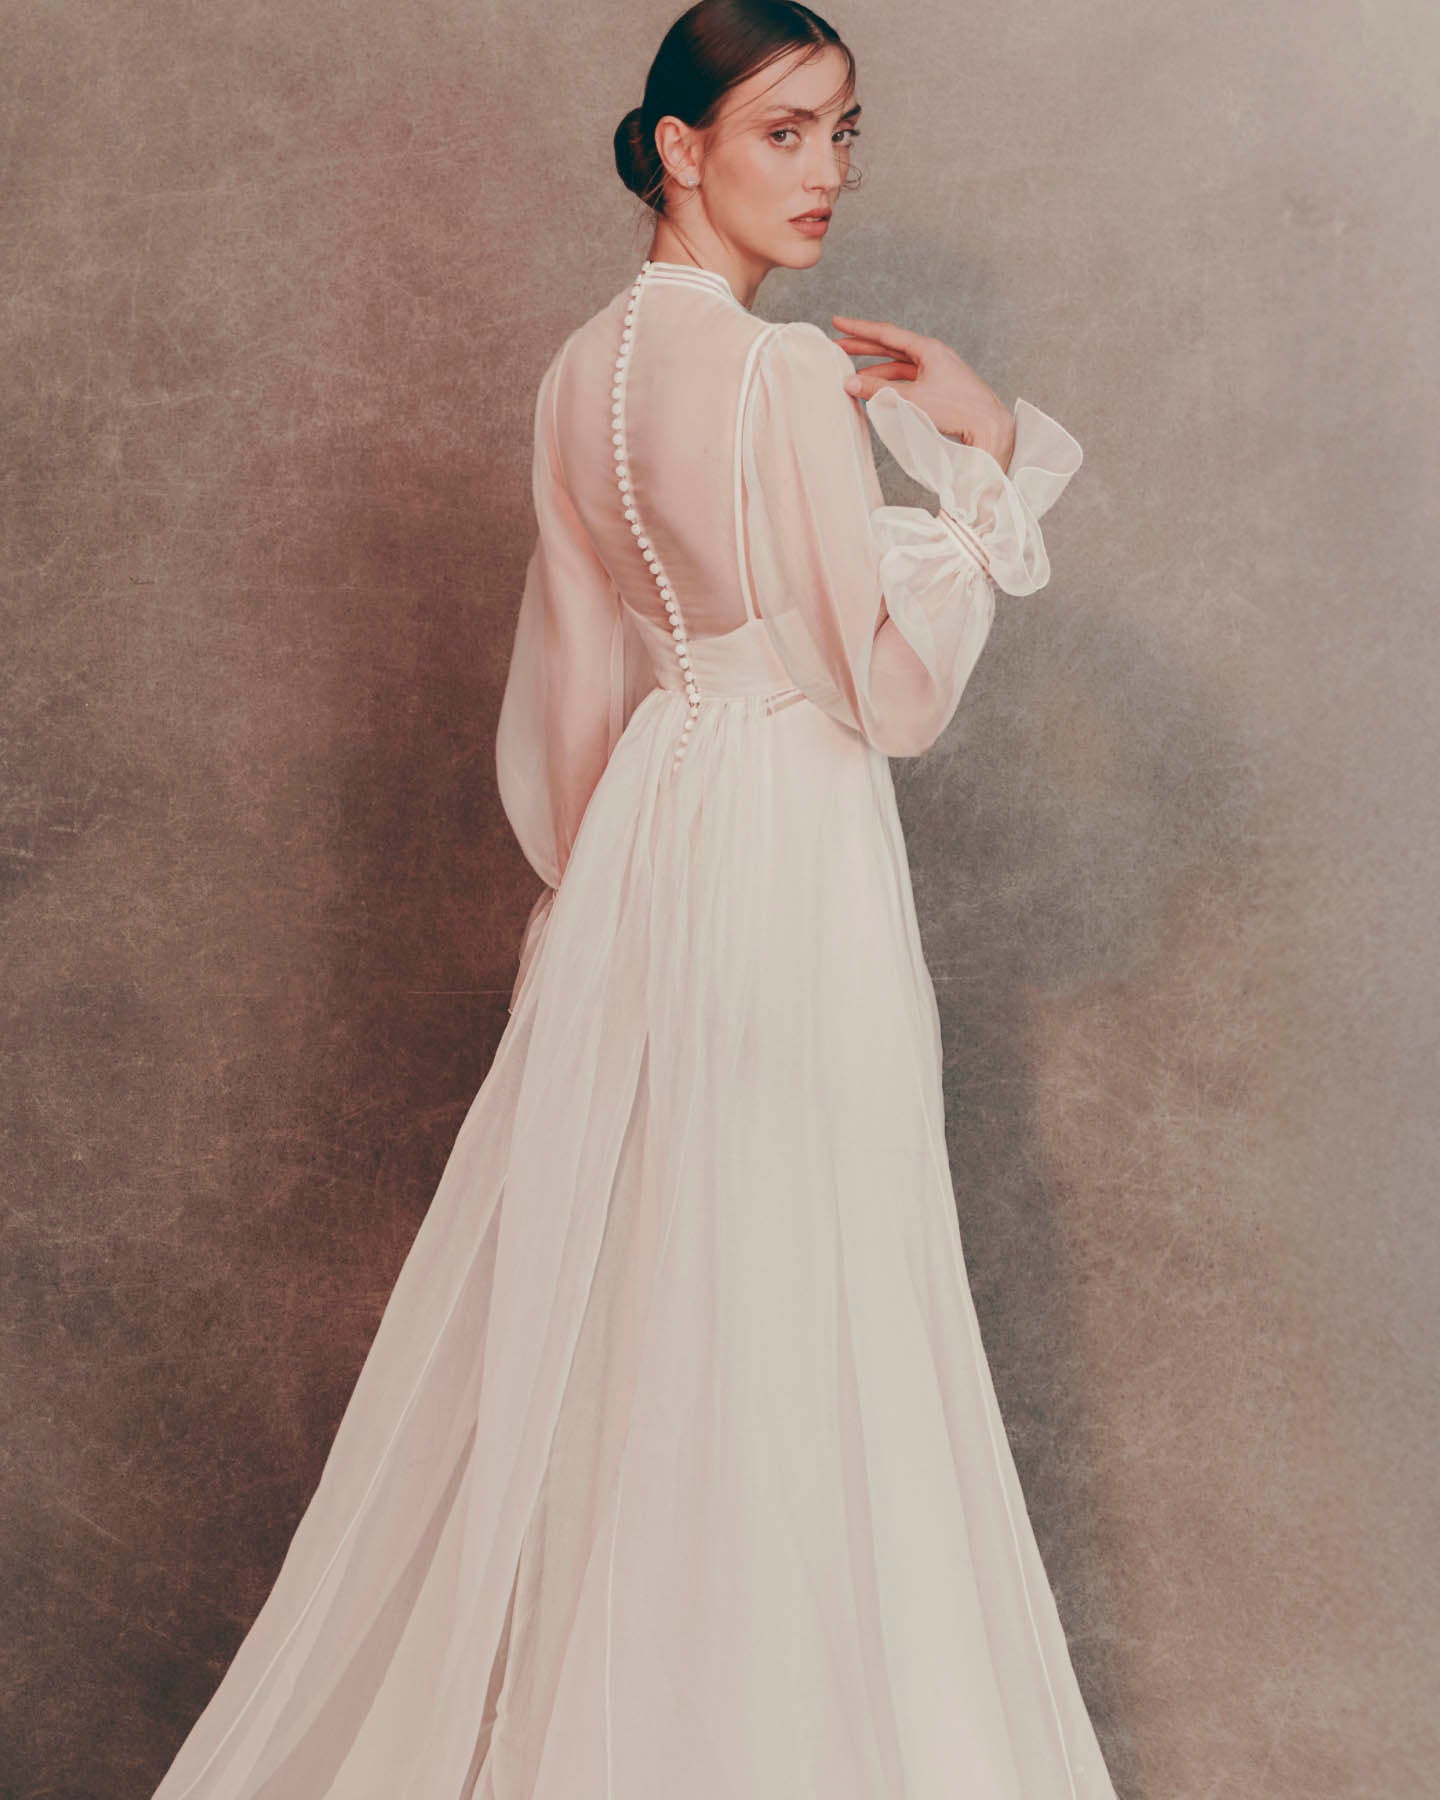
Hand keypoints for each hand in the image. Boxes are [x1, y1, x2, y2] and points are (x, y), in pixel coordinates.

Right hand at [830, 313, 1015, 473]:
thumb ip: (878, 390)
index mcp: (928, 349)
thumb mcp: (911, 398)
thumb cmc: (957, 409)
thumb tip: (850, 383)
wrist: (988, 426)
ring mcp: (937, 371)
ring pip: (899, 365)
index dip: (859, 329)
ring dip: (875, 371)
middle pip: (890, 347)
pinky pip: (908, 380)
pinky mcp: (940, 387)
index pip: (886, 334)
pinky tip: (878, 391)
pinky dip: (890, 384)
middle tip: (838, 347)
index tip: (838, 323)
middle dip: (863, 348)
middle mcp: (933, 355)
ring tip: (853, 377)